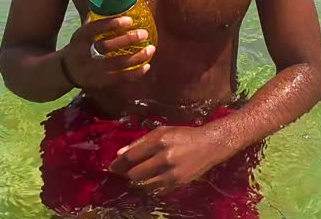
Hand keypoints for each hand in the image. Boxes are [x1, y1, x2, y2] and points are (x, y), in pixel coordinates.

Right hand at [61, 15, 154, 90]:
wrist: (64, 72)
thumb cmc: (78, 47)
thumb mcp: (80, 34)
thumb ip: (94, 22)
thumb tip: (113, 6)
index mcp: (80, 38)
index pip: (94, 29)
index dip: (111, 24)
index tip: (129, 19)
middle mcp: (84, 53)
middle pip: (107, 46)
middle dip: (127, 39)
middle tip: (144, 33)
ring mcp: (92, 70)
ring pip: (117, 63)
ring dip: (136, 57)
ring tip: (151, 49)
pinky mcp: (100, 82)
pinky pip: (120, 78)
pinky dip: (135, 73)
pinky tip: (147, 67)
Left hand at [108, 125, 231, 191]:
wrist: (210, 145)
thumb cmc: (183, 135)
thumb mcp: (162, 131)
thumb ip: (141, 142)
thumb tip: (120, 153)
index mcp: (159, 140)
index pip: (132, 156)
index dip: (118, 164)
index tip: (111, 167)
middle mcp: (164, 157)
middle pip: (135, 173)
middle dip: (127, 173)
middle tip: (124, 172)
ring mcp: (172, 173)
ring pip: (145, 184)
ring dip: (138, 180)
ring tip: (138, 174)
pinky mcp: (178, 183)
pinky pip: (156, 188)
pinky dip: (150, 184)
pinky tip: (151, 178)